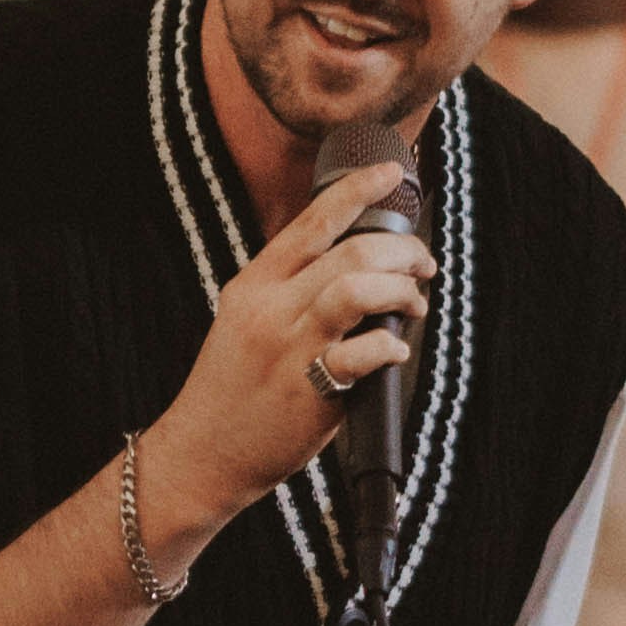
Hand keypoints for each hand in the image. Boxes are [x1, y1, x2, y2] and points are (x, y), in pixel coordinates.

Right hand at [139, 170, 434, 549]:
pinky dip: (389, 347)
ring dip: (401, 291)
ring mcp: (290, 349)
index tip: (392, 173)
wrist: (202, 451)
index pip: (312, 220)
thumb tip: (355, 258)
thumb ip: (288, 287)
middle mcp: (271, 308)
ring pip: (357, 290)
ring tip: (414, 305)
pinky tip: (394, 352)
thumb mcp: (246, 318)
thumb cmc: (234, 386)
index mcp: (256, 283)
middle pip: (351, 251)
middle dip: (403, 250)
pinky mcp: (309, 392)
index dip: (358, 188)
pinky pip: (360, 354)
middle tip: (422, 266)